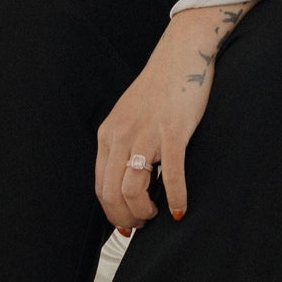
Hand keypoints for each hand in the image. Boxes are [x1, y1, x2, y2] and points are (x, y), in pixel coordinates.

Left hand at [95, 2, 260, 230]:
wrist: (180, 56)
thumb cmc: (159, 88)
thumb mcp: (129, 116)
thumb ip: (124, 144)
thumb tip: (128, 179)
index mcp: (109, 134)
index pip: (100, 185)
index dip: (111, 211)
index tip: (125, 223)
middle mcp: (122, 136)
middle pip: (112, 193)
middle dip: (126, 217)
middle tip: (141, 225)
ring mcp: (147, 134)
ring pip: (134, 188)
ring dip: (144, 212)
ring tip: (157, 215)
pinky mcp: (172, 132)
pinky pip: (170, 174)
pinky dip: (175, 198)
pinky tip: (180, 208)